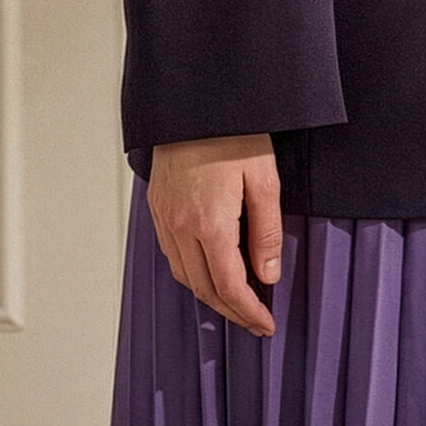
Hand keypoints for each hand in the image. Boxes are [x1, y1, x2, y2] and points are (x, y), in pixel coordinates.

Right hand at [147, 133, 280, 335]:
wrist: (197, 101)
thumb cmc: (233, 132)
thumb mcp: (264, 179)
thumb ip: (266, 231)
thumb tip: (267, 275)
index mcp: (210, 223)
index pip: (229, 287)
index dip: (248, 312)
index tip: (265, 324)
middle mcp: (181, 227)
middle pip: (204, 289)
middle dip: (230, 311)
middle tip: (253, 320)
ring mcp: (165, 218)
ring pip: (184, 275)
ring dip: (209, 295)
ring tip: (235, 301)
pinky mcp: (158, 208)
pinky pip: (171, 254)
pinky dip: (190, 272)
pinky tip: (208, 269)